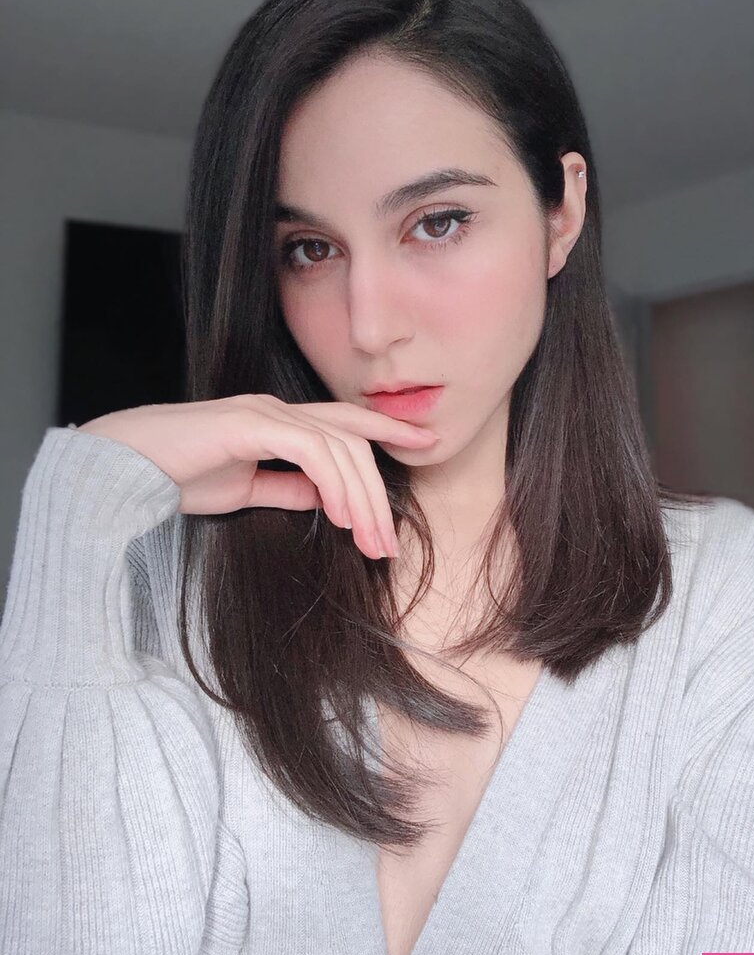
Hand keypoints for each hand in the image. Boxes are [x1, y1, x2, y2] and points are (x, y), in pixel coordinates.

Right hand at [77, 394, 439, 558]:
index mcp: (280, 422)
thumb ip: (285, 488)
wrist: (125, 467)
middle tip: (390, 544)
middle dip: (379, 492)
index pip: (346, 424)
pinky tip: (343, 516)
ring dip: (362, 499)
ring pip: (340, 448)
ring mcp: (266, 413)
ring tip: (372, 543)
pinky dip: (335, 483)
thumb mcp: (245, 489)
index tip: (426, 445)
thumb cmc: (179, 476)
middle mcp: (279, 410)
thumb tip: (324, 497)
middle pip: (352, 441)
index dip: (389, 431)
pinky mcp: (252, 423)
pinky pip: (312, 450)